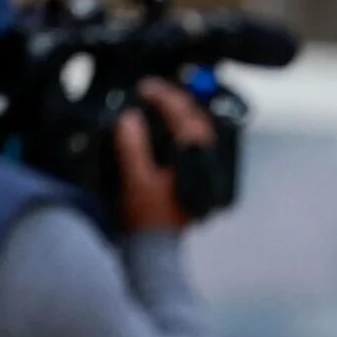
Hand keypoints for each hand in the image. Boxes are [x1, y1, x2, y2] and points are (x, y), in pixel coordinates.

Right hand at [115, 76, 216, 233]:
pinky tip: (167, 126)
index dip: (165, 97)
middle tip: (152, 90)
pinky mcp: (199, 179)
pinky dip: (183, 129)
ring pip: (200, 131)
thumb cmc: (147, 218)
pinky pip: (196, 144)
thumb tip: (129, 118)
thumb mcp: (136, 181)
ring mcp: (206, 172)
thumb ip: (133, 147)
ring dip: (181, 113)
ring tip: (158, 102)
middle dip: (177, 100)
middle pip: (199, 119)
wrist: (156, 248)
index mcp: (195, 161)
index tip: (144, 87)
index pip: (185, 118)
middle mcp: (207, 164)